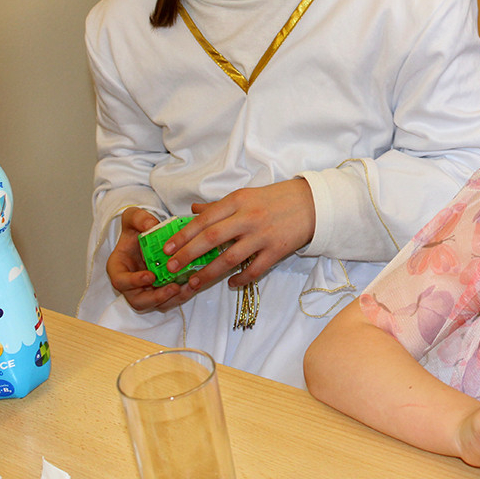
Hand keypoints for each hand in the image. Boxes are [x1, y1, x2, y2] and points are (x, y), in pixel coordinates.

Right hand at [106, 207, 199, 310]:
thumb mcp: (134, 217)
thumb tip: (151, 225)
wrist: (147, 234)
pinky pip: (171, 300)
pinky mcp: (161, 291)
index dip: (133, 282)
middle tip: (173, 287)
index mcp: (118, 268)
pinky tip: (195, 283)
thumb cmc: (136, 228)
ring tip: (188, 286)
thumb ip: (139, 218)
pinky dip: (183, 294)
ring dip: (173, 298)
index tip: (150, 276)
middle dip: (156, 297)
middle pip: (138, 301)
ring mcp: (146, 290)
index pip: (120, 281)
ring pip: (157, 304)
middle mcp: (131, 284)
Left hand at [164, 178, 315, 290]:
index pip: (204, 219)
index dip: (183, 235)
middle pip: (212, 238)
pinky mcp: (277, 251)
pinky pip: (255, 270)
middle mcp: (248, 218)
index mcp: (238, 201)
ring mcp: (263, 235)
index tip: (166, 248)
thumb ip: (219, 206)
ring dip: (210, 272)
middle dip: (188, 254)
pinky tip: (230, 284)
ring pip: (230, 258)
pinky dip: (241, 279)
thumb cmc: (276, 198)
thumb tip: (194, 211)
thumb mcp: (246, 195)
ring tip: (194, 283)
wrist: (312, 203)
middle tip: (172, 268)